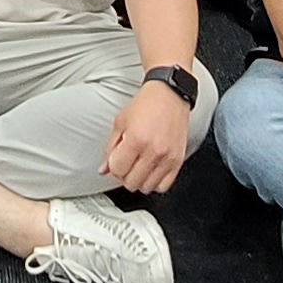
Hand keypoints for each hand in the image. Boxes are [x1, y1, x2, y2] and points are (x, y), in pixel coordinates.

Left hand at [101, 77, 192, 193]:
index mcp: (136, 140)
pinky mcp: (178, 160)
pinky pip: (164, 186)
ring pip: (147, 187)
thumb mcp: (120, 122)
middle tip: (127, 163)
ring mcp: (167, 157)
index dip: (114, 168)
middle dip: (125, 174)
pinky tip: (151, 171)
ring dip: (140, 179)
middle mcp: (153, 150)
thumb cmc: (145, 105)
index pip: (117, 170)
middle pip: (131, 182)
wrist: (169, 95)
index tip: (117, 161)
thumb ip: (111, 148)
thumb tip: (104, 169)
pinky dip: (155, 182)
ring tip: (139, 166)